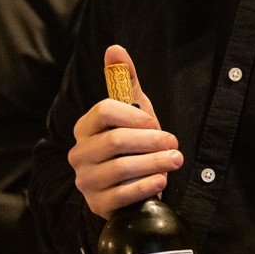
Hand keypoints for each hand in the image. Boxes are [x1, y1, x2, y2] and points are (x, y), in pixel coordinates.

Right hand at [67, 44, 182, 219]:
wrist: (133, 186)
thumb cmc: (135, 144)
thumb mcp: (134, 112)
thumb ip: (124, 81)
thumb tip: (115, 49)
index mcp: (85, 127)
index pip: (104, 111)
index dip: (134, 116)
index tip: (155, 122)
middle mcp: (79, 153)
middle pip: (114, 142)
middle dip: (150, 142)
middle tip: (173, 143)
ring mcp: (85, 180)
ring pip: (120, 169)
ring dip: (154, 164)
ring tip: (175, 160)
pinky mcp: (97, 204)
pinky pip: (122, 195)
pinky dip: (146, 186)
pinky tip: (162, 180)